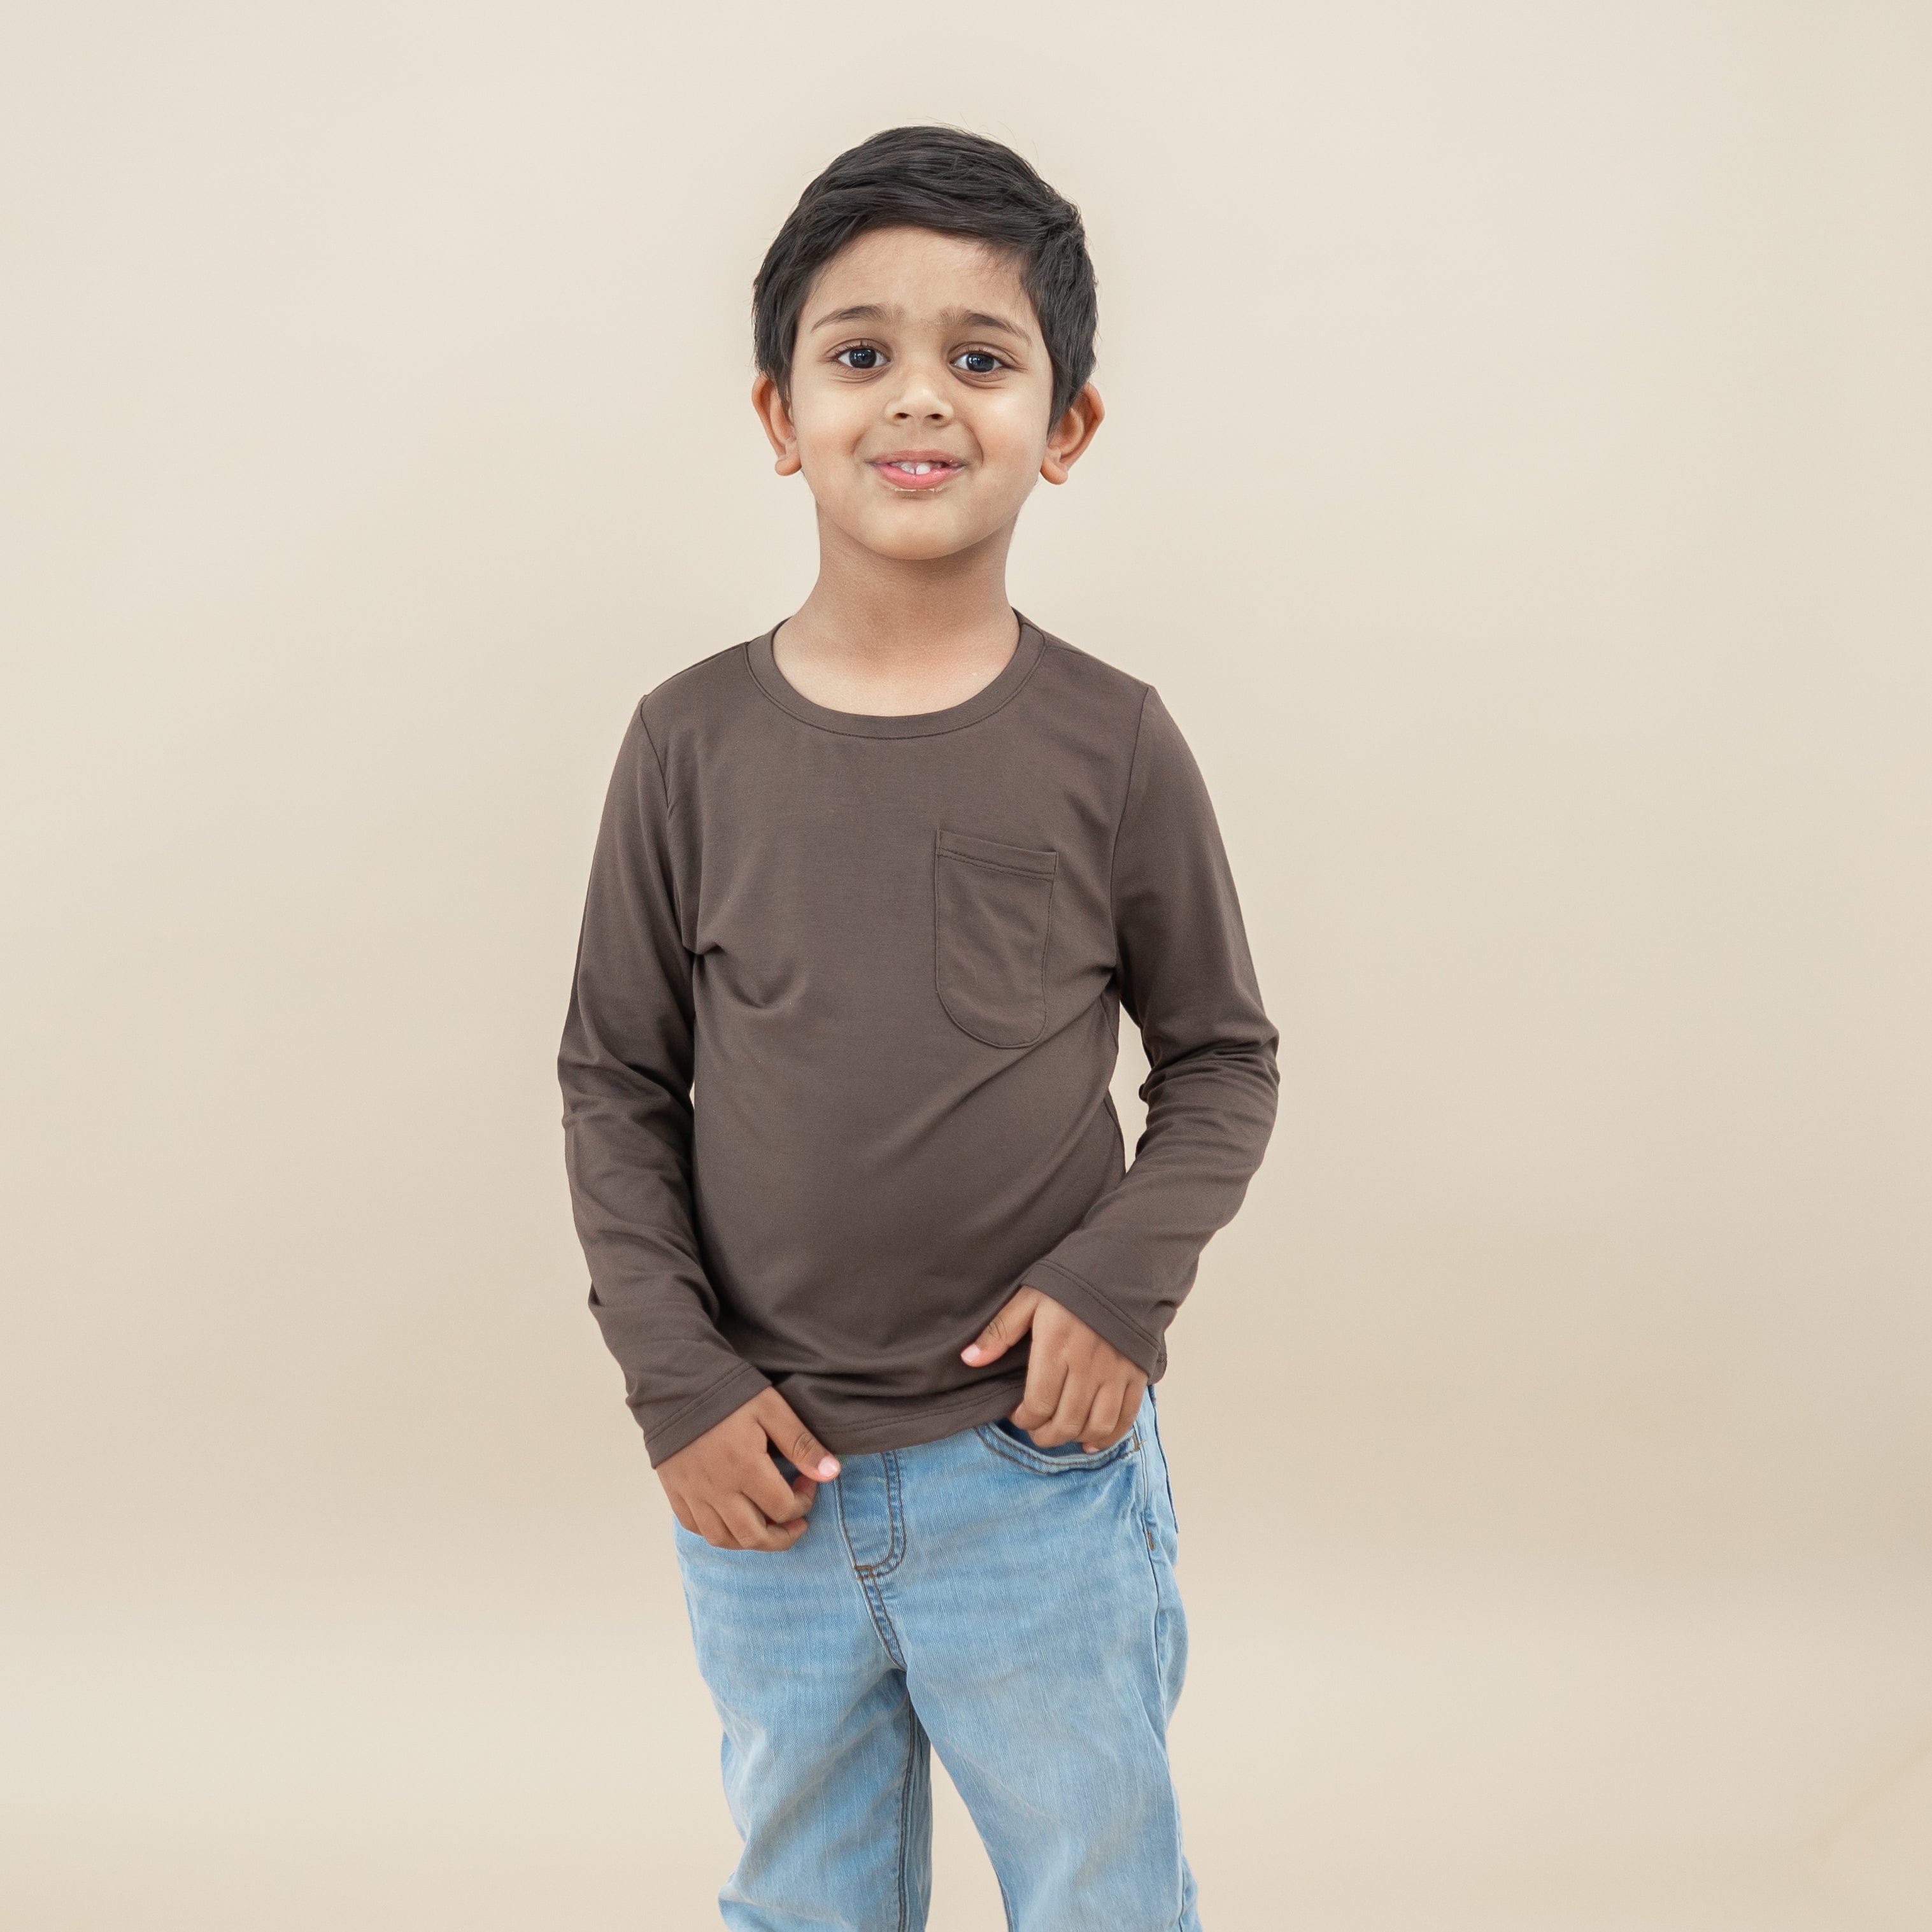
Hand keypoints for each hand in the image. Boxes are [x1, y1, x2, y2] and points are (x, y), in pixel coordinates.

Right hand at [659, 1388, 841, 1550]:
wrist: (676, 1381)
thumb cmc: (728, 1392)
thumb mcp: (771, 1408)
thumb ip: (801, 1443)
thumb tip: (831, 1473)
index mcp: (745, 1468)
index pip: (783, 1508)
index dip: (804, 1502)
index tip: (807, 1483)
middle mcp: (717, 1489)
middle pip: (753, 1536)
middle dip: (782, 1538)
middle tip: (796, 1524)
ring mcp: (692, 1493)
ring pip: (722, 1539)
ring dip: (750, 1541)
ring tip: (767, 1527)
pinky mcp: (674, 1490)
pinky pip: (695, 1527)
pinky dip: (716, 1532)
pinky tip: (731, 1519)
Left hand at [961, 1286, 1148, 1451]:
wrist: (1122, 1266)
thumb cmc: (1070, 1283)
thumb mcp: (1028, 1299)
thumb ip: (1000, 1331)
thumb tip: (969, 1359)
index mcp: (1055, 1347)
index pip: (1038, 1405)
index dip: (1024, 1419)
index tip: (1018, 1414)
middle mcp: (1087, 1365)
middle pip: (1065, 1422)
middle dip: (1045, 1435)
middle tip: (1036, 1429)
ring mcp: (1115, 1371)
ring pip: (1095, 1426)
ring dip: (1075, 1439)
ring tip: (1061, 1432)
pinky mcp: (1137, 1373)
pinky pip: (1126, 1417)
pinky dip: (1109, 1436)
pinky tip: (1092, 1441)